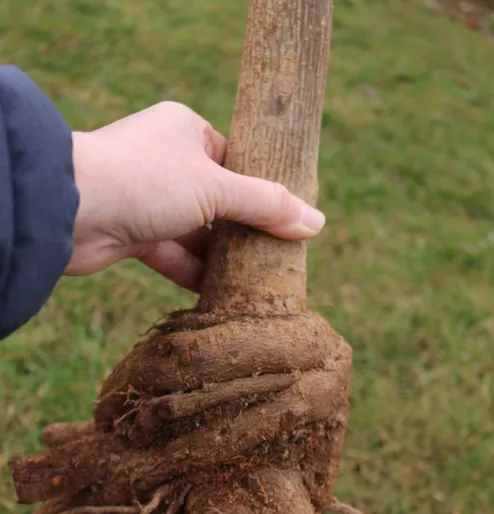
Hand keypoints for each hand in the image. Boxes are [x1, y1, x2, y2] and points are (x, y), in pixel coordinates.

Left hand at [69, 102, 324, 289]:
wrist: (68, 210)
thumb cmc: (144, 179)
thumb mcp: (217, 188)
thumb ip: (267, 205)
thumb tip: (316, 223)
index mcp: (186, 131)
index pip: (236, 159)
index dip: (263, 187)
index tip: (291, 215)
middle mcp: (167, 162)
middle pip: (220, 199)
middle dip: (246, 229)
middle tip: (282, 253)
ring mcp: (149, 200)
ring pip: (198, 232)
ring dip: (223, 257)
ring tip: (260, 280)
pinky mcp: (134, 235)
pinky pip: (175, 255)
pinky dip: (196, 274)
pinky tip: (225, 294)